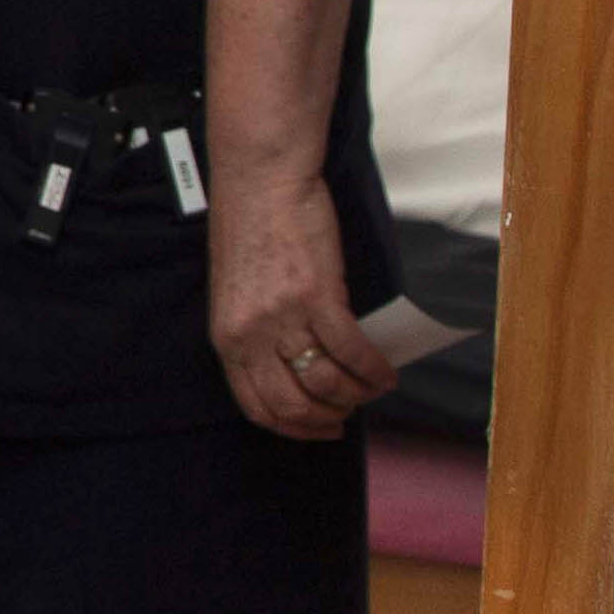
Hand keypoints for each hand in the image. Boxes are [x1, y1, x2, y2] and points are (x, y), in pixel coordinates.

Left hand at [210, 175, 391, 440]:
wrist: (261, 184)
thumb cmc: (251, 232)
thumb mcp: (237, 294)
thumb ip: (257, 334)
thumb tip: (295, 367)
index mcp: (226, 337)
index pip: (256, 406)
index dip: (294, 428)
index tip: (322, 429)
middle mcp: (250, 335)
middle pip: (292, 406)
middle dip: (328, 418)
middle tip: (351, 411)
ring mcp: (282, 318)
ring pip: (325, 384)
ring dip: (356, 395)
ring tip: (372, 388)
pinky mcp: (317, 297)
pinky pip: (353, 351)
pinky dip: (375, 370)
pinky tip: (386, 372)